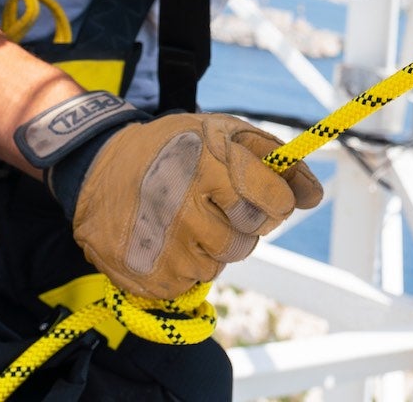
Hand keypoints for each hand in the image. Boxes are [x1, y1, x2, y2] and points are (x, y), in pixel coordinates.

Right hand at [64, 113, 321, 299]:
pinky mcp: (153, 277)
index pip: (278, 202)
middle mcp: (188, 208)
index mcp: (211, 166)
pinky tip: (166, 238)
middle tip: (211, 202)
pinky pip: (193, 281)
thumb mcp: (221, 132)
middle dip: (240, 222)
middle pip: (251, 237)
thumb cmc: (172, 148)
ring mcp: (168, 247)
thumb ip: (273, 159)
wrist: (98, 170)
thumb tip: (314, 195)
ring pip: (223, 261)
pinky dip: (186, 263)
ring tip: (184, 217)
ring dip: (212, 244)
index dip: (273, 199)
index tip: (258, 193)